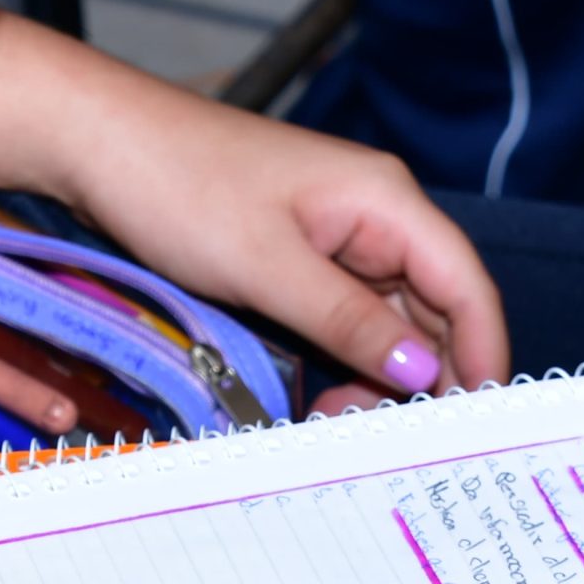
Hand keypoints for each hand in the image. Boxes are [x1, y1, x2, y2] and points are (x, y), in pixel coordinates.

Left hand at [66, 82, 509, 411]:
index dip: (485, 352)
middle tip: (395, 441)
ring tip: (339, 424)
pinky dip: (345, 364)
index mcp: (385, 200)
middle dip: (424, 380)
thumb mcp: (266, 266)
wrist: (98, 143)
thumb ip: (349, 322)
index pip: (466, 285)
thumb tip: (422, 373)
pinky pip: (349, 322)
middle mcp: (377, 217)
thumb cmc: (178, 182)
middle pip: (436, 312)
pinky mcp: (307, 260)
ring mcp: (342, 240)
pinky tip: (322, 400)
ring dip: (378, 381)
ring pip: (392, 326)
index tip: (480, 418)